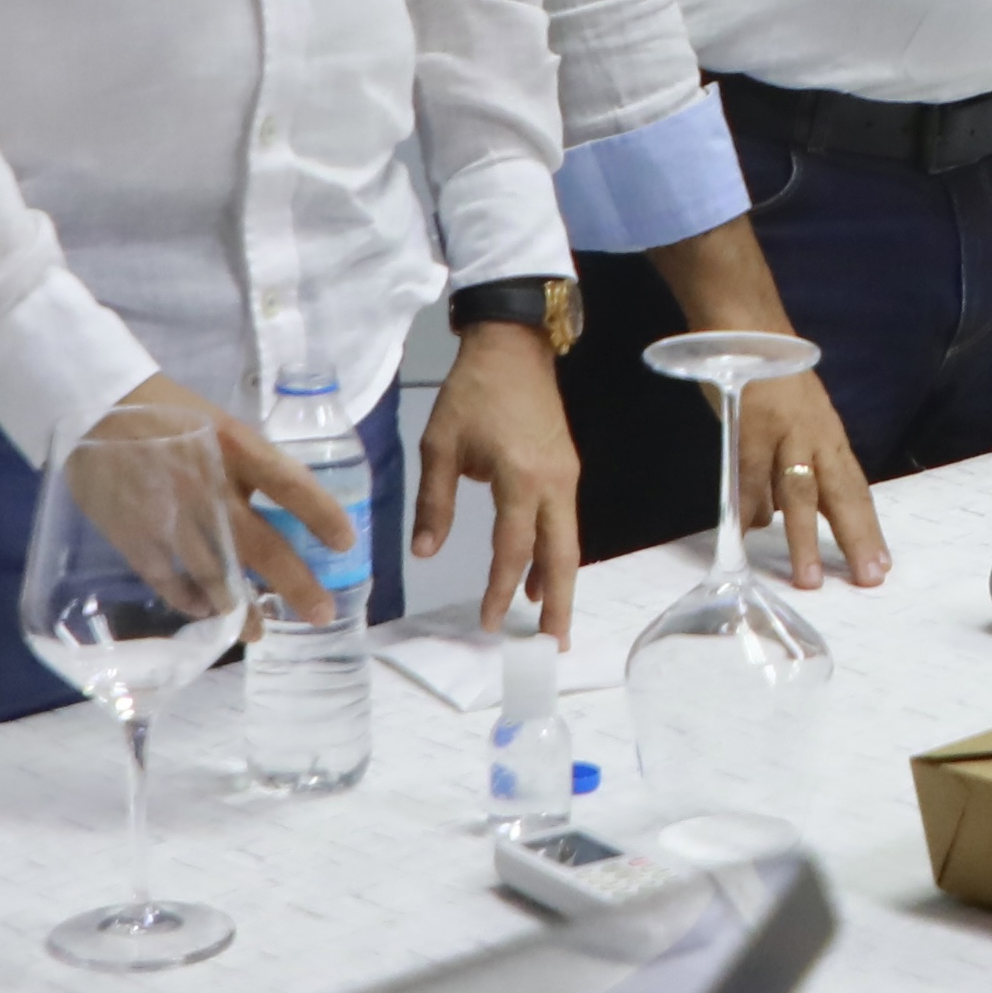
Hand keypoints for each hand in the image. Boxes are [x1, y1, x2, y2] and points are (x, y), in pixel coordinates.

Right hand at [59, 378, 355, 622]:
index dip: (322, 516)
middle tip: (321, 613)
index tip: (346, 544)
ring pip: (217, 576)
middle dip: (296, 585)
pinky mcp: (136, 536)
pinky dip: (191, 601)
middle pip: (261, 546)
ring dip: (242, 608)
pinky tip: (206, 613)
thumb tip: (289, 509)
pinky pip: (170, 581)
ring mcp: (171, 515)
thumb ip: (251, 465)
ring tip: (260, 630)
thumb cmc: (167, 414)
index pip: (290, 484)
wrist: (96, 406)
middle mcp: (208, 485)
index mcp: (235, 447)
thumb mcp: (220, 425)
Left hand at [413, 319, 581, 644]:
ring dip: (560, 583)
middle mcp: (553, 483)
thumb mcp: (441, 444)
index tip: (489, 621)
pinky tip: (543, 575)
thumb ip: (435, 502)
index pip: (513, 548)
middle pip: (561, 556)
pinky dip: (555, 554)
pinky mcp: (566, 470)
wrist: (513, 346)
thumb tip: (424, 554)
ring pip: (567, 542)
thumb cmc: (473, 391)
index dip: (501, 589)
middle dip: (559, 604)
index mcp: (520, 477)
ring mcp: (566, 477)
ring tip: (549, 623)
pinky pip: (564, 523)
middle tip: (551, 646)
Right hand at [732, 354, 885, 587]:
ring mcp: (786, 432)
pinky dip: (752, 506)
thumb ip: (787, 469)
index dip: (868, 528)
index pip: (855, 489)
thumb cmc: (770, 378)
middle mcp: (817, 437)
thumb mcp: (793, 422)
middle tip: (869, 579)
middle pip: (842, 494)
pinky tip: (751, 533)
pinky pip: (754, 475)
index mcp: (829, 438)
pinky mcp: (753, 427)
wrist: (748, 329)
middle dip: (856, 539)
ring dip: (805, 539)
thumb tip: (775, 517)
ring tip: (810, 578)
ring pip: (801, 493)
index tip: (881, 567)